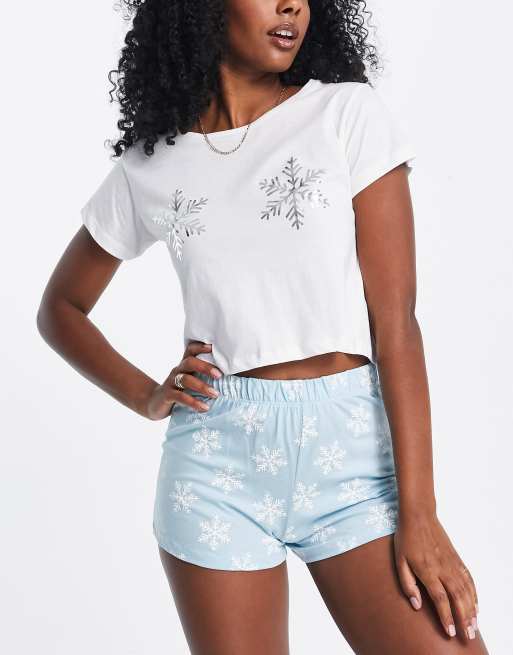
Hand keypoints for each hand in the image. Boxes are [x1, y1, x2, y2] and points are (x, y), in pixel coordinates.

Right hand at [145, 341, 222, 419]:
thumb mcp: (190, 380)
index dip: (201, 347)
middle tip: (219, 375)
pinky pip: (180, 397)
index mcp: (184, 365)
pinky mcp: (167, 395)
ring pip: (186, 379)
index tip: (213, 347)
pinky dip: (194, 402)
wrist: (155, 403)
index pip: (191, 350)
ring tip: (215, 394)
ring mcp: (171, 382)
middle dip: (205, 367)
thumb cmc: (179, 390)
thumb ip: (203, 376)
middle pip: (190, 362)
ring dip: (202, 386)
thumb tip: (230, 378)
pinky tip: (204, 408)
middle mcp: (178, 370)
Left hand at [394, 513, 478, 639]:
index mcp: (427, 570)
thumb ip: (407, 584)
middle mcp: (443, 568)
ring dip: (471, 610)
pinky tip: (475, 605)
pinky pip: (469, 579)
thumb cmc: (406, 538)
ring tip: (474, 626)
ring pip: (466, 590)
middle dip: (463, 619)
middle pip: (458, 598)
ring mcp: (452, 563)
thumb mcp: (399, 560)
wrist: (419, 515)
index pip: (440, 599)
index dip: (446, 617)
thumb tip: (416, 605)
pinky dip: (474, 594)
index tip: (450, 632)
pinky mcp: (456, 558)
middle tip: (467, 636)